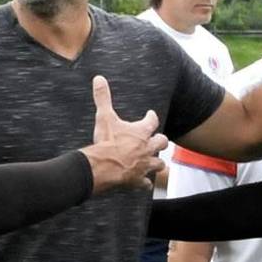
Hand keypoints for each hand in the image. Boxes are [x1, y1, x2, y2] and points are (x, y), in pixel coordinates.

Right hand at [80, 75, 167, 192]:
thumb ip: (103, 98)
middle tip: (159, 140)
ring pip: (158, 164)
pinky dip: (144, 183)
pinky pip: (145, 183)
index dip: (151, 117)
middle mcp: (147, 148)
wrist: (103, 167)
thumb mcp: (104, 117)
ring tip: (156, 163)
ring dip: (157, 163)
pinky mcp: (137, 180)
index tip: (151, 115)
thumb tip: (99, 79)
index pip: (152, 121)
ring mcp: (144, 165)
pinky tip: (144, 183)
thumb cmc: (106, 142)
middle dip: (160, 141)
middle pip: (162, 143)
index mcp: (141, 132)